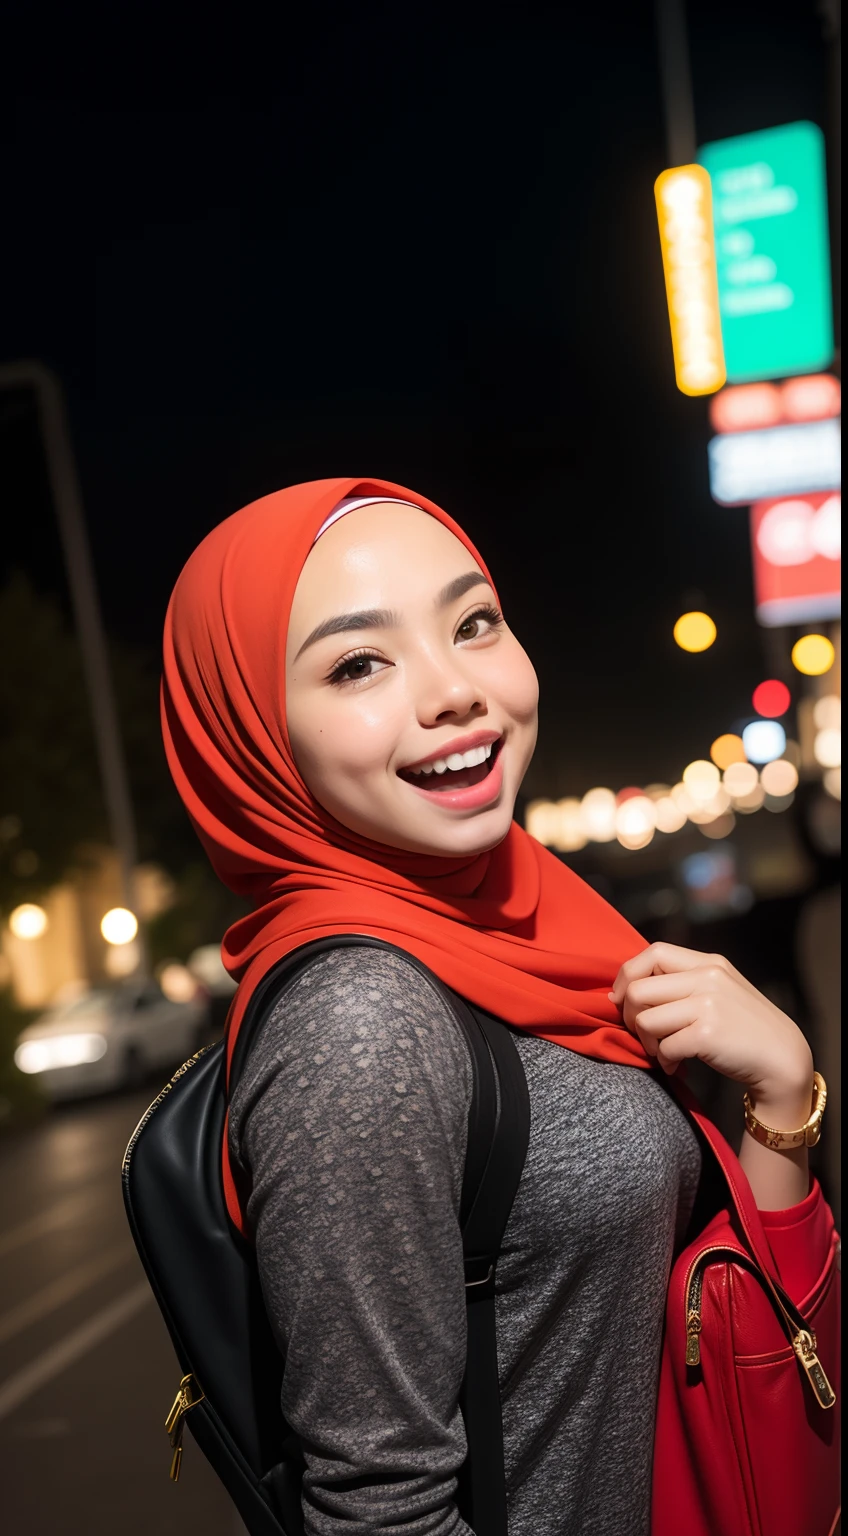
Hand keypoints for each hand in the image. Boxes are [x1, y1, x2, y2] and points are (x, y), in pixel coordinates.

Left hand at [609, 942, 813, 1117]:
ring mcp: (708, 1005)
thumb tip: (628, 989)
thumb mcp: (720, 990)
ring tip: (664, 1051)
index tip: (623, 999)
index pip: (653, 952)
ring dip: (647, 1042)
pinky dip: (665, 1061)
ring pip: (644, 1019)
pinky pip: (664, 1047)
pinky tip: (678, 1065)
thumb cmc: (744, 1028)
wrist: (783, 1058)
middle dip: (630, 1016)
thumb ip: (684, 983)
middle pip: (638, 988)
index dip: (628, 976)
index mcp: (708, 963)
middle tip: (645, 1034)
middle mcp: (707, 978)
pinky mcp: (707, 1034)